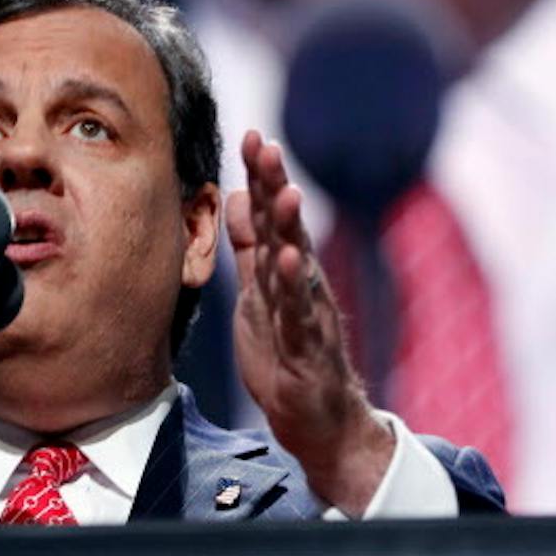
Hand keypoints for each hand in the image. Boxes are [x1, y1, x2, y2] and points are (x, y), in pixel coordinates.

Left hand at [228, 130, 391, 515]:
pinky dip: (293, 286)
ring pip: (298, 262)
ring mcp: (307, 311)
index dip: (262, 176)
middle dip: (276, 186)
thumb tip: (238, 194)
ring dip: (292, 227)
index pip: (271, 213)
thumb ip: (249, 246)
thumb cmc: (285, 353)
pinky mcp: (306, 346)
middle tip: (267, 145)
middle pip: (287, 227)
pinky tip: (288, 260)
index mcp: (284, 268)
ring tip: (285, 192)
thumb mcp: (257, 292)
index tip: (251, 135)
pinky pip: (299, 312)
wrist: (317, 419)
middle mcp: (301, 281)